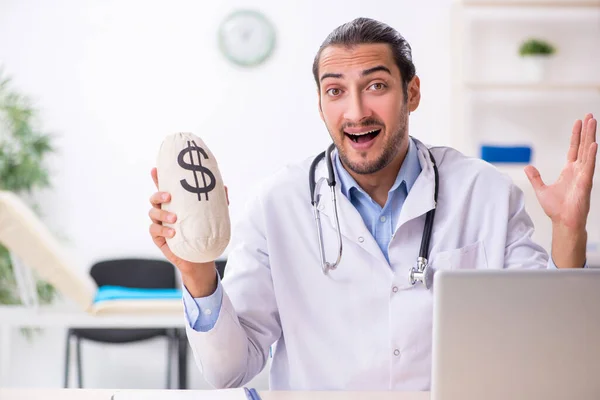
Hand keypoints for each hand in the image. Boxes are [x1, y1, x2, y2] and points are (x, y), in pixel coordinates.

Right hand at [148, 167, 228, 294]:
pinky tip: (173, 233)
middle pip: (154, 198)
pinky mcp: (159, 238)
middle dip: (158, 195)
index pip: (164, 188)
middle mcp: (165, 212)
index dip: (157, 178)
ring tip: (175, 219)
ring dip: (162, 214)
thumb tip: (223, 187)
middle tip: (169, 197)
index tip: (155, 169)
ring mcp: (160, 225)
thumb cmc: (205, 233)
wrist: (202, 257)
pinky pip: (154, 230)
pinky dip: (162, 230)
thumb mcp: (214, 216)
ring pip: (152, 213)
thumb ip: (218, 202)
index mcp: (176, 204)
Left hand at [525, 113, 596, 230]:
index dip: (576, 135)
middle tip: (590, 116)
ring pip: (588, 151)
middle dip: (586, 130)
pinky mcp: (585, 182)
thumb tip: (527, 167)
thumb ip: (535, 177)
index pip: (574, 148)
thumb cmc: (556, 209)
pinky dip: (591, 155)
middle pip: (583, 146)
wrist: (563, 222)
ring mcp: (583, 175)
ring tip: (593, 122)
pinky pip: (589, 166)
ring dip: (590, 136)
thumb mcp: (541, 189)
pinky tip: (594, 143)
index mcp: (569, 171)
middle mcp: (578, 170)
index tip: (579, 122)